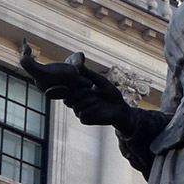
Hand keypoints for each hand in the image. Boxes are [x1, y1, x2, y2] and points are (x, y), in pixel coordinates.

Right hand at [19, 42, 136, 131]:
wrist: (120, 109)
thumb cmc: (111, 94)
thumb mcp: (99, 81)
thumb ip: (88, 74)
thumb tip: (79, 63)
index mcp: (78, 92)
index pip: (65, 90)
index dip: (63, 87)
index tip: (67, 83)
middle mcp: (77, 102)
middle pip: (67, 99)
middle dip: (77, 93)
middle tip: (88, 88)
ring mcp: (80, 111)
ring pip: (75, 107)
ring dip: (88, 101)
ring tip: (98, 99)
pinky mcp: (85, 119)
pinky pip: (82, 115)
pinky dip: (91, 109)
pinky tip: (98, 107)